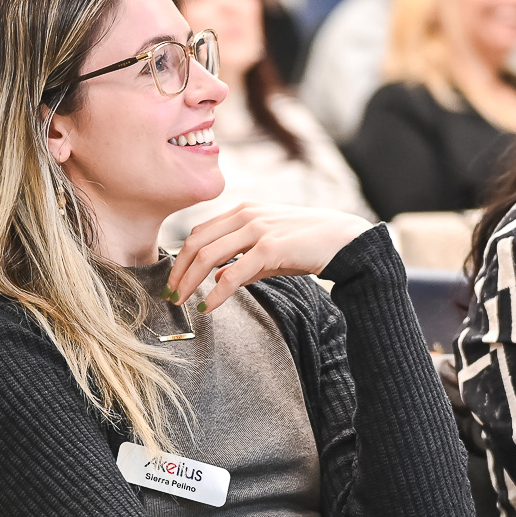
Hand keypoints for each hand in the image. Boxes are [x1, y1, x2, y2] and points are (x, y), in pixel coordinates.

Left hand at [166, 204, 370, 313]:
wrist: (345, 240)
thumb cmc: (309, 243)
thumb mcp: (271, 247)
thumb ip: (244, 260)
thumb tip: (218, 278)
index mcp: (244, 210)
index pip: (199, 232)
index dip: (181, 257)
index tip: (175, 280)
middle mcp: (246, 215)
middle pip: (196, 243)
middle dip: (178, 271)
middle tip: (170, 294)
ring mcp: (257, 229)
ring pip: (207, 256)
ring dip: (189, 281)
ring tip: (182, 301)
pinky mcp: (269, 248)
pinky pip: (232, 274)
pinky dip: (215, 293)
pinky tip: (207, 306)